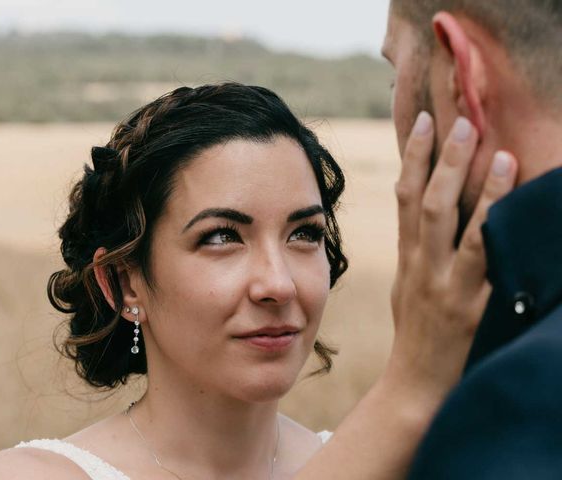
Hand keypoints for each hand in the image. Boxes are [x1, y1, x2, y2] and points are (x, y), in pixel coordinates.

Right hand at [386, 113, 517, 402]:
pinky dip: (499, 229)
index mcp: (407, 256)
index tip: (424, 121)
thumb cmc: (415, 332)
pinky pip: (489, 263)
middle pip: (428, 203)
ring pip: (459, 228)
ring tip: (498, 152)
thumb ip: (417, 249)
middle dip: (442, 160)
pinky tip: (518, 203)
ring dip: (478, 188)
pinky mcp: (470, 307)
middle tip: (461, 122)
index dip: (413, 157)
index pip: (404, 197)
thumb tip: (428, 215)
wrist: (415, 383)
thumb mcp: (407, 285)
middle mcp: (422, 265)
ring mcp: (445, 285)